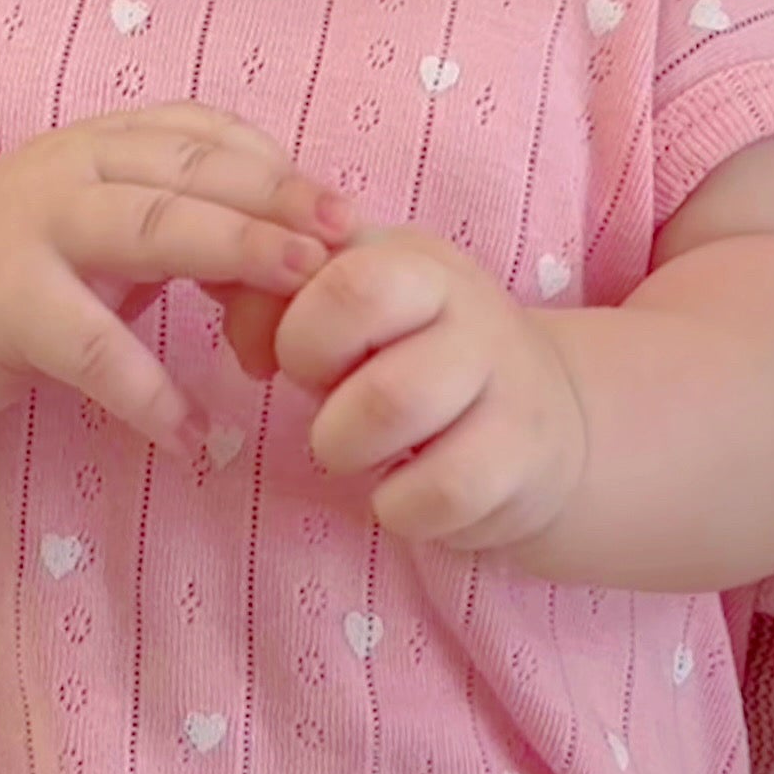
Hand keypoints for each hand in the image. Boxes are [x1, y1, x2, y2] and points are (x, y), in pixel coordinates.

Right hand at [0, 105, 353, 455]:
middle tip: (347, 242)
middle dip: (275, 202)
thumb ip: (200, 225)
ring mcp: (36, 229)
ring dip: (230, 255)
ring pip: (149, 229)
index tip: (350, 219)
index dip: (283, 174)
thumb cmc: (34, 265)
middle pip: (192, 171)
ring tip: (296, 300)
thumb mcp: (118, 224)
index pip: (213, 137)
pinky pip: (89, 347)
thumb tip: (311, 263)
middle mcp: (77, 166)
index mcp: (114, 141)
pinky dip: (146, 393)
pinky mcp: (4, 304)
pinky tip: (194, 436)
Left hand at [220, 224, 589, 556]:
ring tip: (362, 455)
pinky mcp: (522, 462)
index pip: (347, 278)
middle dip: (319, 395)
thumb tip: (225, 303)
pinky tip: (406, 493)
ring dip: (346, 449)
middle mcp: (472, 313)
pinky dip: (398, 507)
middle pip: (360, 327)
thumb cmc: (417, 361)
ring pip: (392, 407)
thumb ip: (274, 298)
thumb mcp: (353, 314)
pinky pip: (436, 493)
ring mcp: (507, 385)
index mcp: (419, 265)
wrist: (549, 423)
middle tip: (333, 411)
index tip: (305, 362)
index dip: (299, 333)